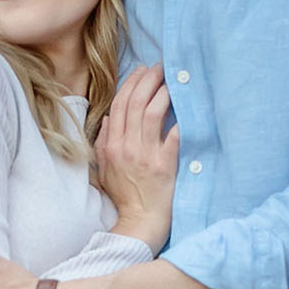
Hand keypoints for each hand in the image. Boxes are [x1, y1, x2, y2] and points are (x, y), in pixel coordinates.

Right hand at [91, 64, 178, 248]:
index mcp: (111, 145)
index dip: (131, 84)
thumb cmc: (124, 195)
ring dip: (163, 93)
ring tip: (172, 81)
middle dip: (148, 80)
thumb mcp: (104, 168)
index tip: (142, 71)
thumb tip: (108, 118)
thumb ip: (103, 142)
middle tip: (160, 67)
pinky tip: (185, 111)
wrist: (139, 220)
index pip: (120, 105)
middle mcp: (126, 147)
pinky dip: (177, 122)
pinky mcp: (164, 166)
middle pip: (136, 103)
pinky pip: (172, 138)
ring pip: (152, 114)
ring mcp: (145, 155)